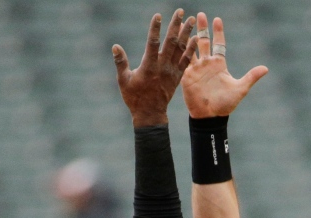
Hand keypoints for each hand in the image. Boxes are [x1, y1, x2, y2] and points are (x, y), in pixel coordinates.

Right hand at [113, 9, 196, 126]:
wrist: (150, 114)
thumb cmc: (134, 98)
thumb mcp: (124, 81)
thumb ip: (120, 62)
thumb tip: (115, 46)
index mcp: (149, 66)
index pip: (153, 42)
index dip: (155, 28)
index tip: (158, 15)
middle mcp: (162, 67)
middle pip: (171, 42)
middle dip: (176, 25)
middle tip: (180, 11)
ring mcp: (172, 71)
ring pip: (181, 49)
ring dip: (186, 33)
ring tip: (191, 20)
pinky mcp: (178, 76)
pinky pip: (186, 60)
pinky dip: (191, 48)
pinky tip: (196, 38)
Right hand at [181, 13, 267, 118]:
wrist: (209, 116)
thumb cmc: (225, 104)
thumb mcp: (240, 89)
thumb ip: (251, 77)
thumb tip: (266, 68)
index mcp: (219, 65)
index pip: (219, 44)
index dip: (218, 32)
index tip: (217, 19)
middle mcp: (207, 64)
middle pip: (204, 42)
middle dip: (202, 28)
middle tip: (199, 14)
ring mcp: (196, 69)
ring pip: (191, 49)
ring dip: (189, 37)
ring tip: (185, 23)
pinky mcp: (187, 76)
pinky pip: (184, 61)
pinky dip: (182, 51)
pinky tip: (179, 40)